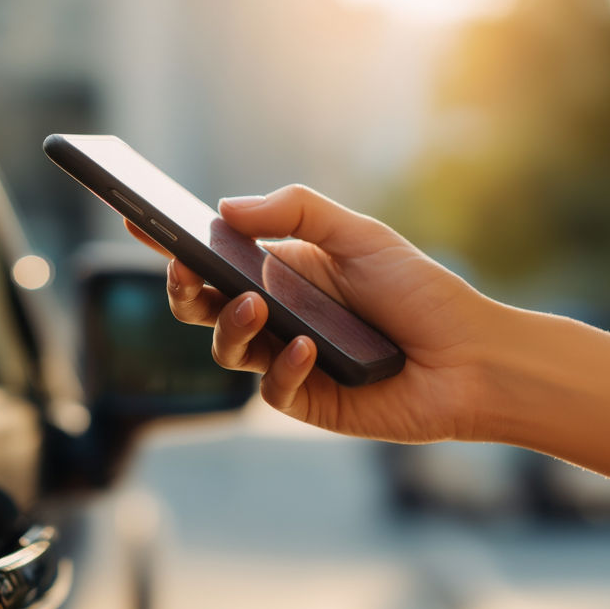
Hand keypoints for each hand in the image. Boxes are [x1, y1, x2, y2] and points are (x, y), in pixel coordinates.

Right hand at [126, 184, 495, 443]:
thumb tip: (226, 208)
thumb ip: (297, 212)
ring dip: (229, 325)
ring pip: (228, 349)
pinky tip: (306, 349)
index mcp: (284, 274)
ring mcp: (289, 361)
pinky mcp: (308, 400)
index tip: (137, 218)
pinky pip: (273, 390)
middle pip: (206, 306)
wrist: (471, 357)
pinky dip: (283, 368)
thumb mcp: (360, 235)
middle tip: (185, 270)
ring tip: (252, 306)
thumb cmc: (419, 292)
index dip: (174, 242)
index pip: (217, 257)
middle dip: (184, 288)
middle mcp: (278, 317)